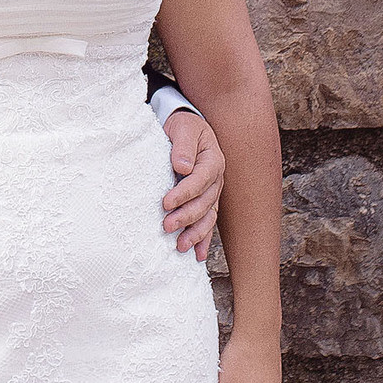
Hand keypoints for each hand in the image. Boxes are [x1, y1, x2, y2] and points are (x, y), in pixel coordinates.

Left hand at [161, 108, 223, 261]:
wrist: (185, 128)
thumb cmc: (183, 127)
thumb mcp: (183, 128)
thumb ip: (183, 145)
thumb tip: (182, 166)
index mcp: (213, 160)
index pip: (200, 180)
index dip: (184, 193)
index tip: (166, 203)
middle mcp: (216, 179)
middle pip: (205, 202)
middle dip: (186, 216)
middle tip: (166, 226)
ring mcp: (213, 192)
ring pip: (208, 217)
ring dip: (195, 233)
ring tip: (180, 246)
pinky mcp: (206, 201)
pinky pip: (208, 223)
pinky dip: (203, 239)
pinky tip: (197, 255)